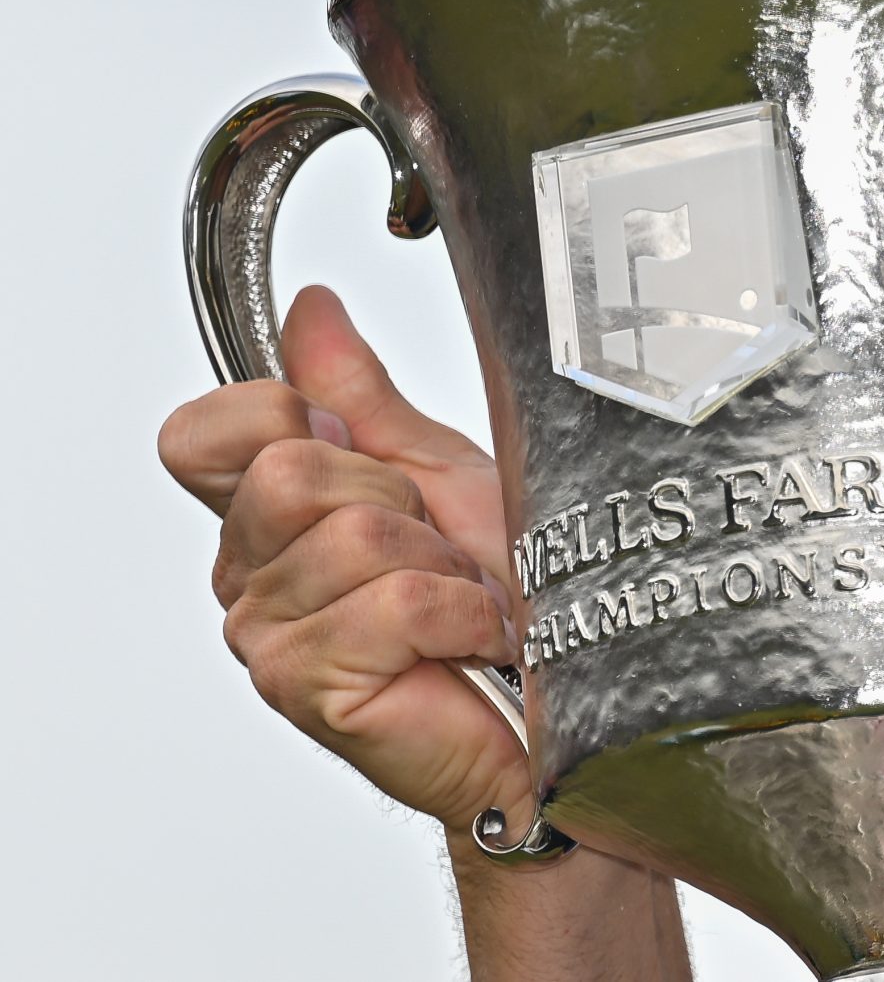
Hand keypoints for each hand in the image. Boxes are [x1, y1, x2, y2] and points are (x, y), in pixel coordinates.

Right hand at [157, 285, 531, 838]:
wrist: (553, 700)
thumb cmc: (506, 595)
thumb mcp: (437, 468)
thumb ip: (358, 394)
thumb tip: (311, 310)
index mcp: (268, 514)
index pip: (204, 432)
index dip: (283, 415)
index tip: (357, 448)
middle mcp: (252, 575)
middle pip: (287, 471)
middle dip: (395, 496)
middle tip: (436, 548)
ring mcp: (268, 636)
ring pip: (350, 535)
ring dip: (439, 564)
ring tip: (457, 600)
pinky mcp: (306, 688)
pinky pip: (390, 602)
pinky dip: (457, 615)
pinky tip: (467, 644)